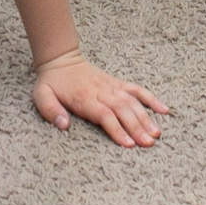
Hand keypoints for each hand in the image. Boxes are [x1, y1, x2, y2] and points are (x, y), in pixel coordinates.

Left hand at [30, 50, 168, 147]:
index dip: (117, 129)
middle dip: (136, 127)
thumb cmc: (52, 83)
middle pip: (122, 110)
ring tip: (156, 134)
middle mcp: (101, 92)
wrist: (61, 60)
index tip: (128, 144)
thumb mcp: (41, 95)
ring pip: (132, 101)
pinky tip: (164, 110)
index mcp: (84, 98)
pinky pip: (137, 89)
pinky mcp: (118, 83)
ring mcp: (112, 86)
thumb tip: (63, 125)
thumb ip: (50, 110)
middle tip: (148, 144)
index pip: (104, 114)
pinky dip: (151, 98)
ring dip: (145, 117)